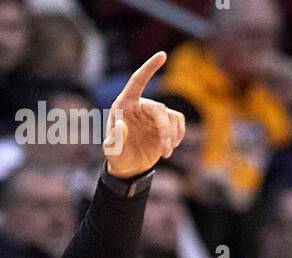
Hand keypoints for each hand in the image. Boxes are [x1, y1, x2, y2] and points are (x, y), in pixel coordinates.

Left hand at [103, 52, 185, 178]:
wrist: (129, 169)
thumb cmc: (117, 158)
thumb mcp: (112, 152)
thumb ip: (114, 140)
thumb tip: (121, 125)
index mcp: (124, 105)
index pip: (136, 82)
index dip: (149, 68)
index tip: (162, 55)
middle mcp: (140, 105)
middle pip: (159, 109)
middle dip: (165, 130)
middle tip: (166, 149)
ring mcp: (154, 114)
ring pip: (171, 117)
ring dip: (172, 135)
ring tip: (166, 153)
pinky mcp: (165, 122)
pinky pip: (178, 122)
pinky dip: (178, 135)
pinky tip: (171, 148)